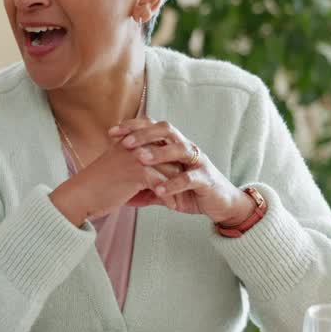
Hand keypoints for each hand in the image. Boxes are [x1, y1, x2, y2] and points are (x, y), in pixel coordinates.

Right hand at [50, 142, 183, 225]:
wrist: (80, 195)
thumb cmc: (95, 185)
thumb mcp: (115, 166)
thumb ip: (132, 162)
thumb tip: (150, 173)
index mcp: (128, 141)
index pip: (158, 142)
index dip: (169, 157)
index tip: (178, 171)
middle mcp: (133, 145)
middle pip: (167, 154)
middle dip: (178, 171)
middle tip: (186, 186)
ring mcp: (136, 157)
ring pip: (168, 168)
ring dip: (177, 185)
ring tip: (183, 198)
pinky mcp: (137, 172)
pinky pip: (162, 183)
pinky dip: (170, 196)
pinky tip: (173, 206)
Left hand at [108, 118, 255, 224]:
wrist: (220, 204)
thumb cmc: (189, 192)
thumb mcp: (164, 189)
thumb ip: (145, 189)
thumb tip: (122, 197)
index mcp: (173, 146)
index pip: (152, 127)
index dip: (132, 127)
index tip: (111, 133)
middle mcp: (186, 148)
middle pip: (166, 130)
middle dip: (144, 134)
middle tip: (125, 142)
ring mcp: (198, 162)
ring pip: (180, 149)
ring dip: (159, 153)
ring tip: (140, 159)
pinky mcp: (206, 179)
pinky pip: (190, 178)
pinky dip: (174, 183)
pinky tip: (159, 189)